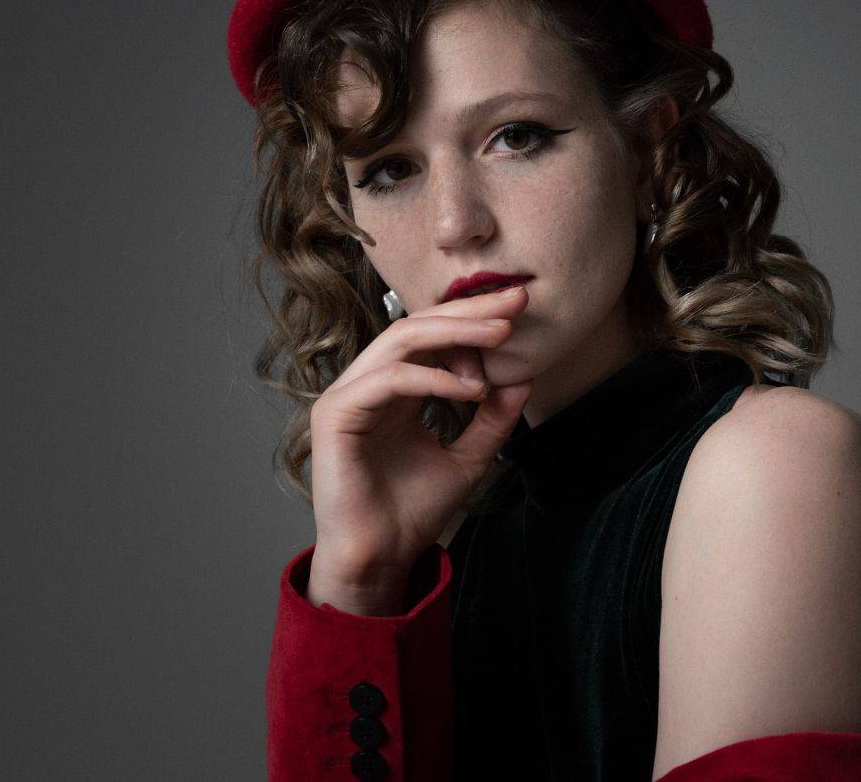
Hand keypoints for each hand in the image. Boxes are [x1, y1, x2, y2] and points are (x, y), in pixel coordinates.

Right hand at [306, 285, 532, 611]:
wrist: (382, 558)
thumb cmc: (416, 512)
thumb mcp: (470, 457)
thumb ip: (493, 418)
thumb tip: (524, 376)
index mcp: (395, 390)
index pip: (433, 336)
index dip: (474, 319)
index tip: (519, 310)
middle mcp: (369, 384)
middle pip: (418, 326)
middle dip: (470, 311)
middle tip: (513, 301)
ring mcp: (349, 396)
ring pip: (400, 340)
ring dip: (456, 334)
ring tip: (501, 335)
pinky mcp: (336, 414)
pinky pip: (389, 379)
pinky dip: (433, 377)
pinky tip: (471, 388)